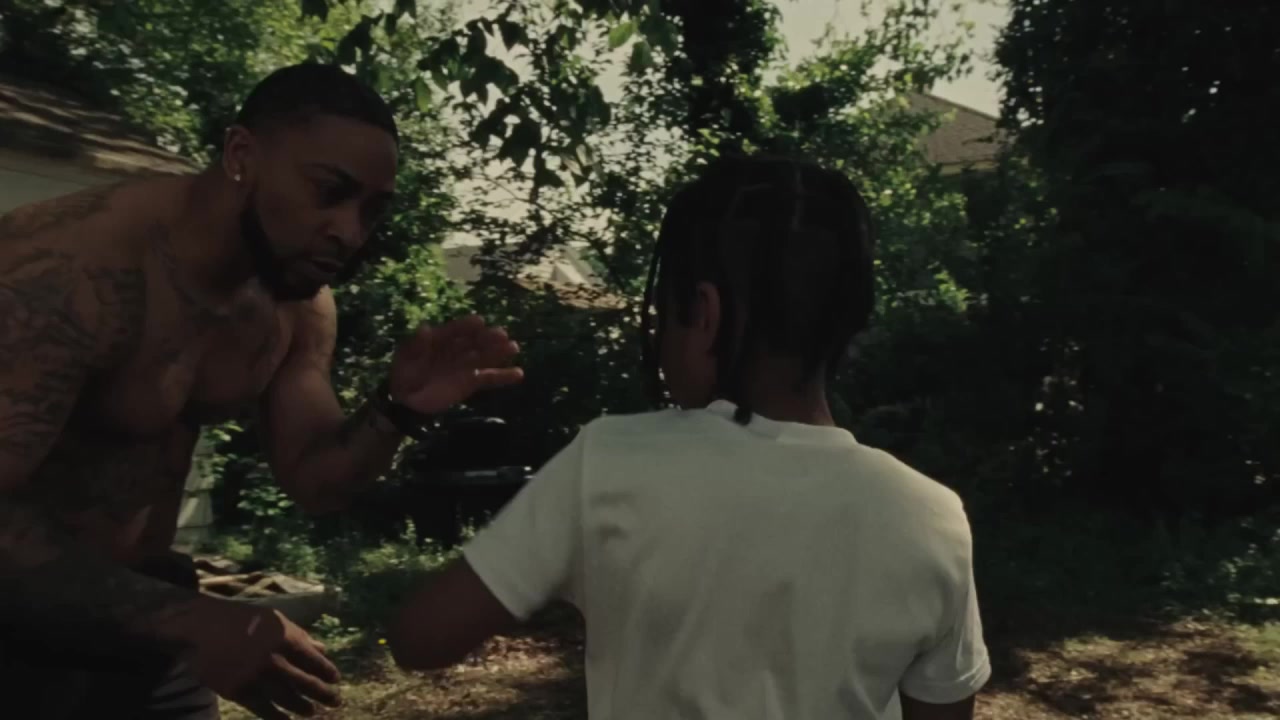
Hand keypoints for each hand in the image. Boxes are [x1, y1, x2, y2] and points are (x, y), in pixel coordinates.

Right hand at [188, 603, 341, 718]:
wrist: (201, 628)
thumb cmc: (242, 620)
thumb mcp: (275, 620)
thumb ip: (300, 636)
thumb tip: (323, 650)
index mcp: (286, 638)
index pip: (314, 661)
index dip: (327, 673)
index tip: (335, 680)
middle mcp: (274, 659)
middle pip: (306, 683)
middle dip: (324, 694)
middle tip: (335, 701)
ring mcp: (256, 677)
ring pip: (288, 699)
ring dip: (303, 707)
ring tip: (312, 712)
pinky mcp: (239, 691)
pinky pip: (264, 709)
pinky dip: (278, 717)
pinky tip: (286, 719)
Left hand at [388, 314, 523, 413]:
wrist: (406, 399)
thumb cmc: (404, 374)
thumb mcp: (405, 358)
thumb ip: (416, 344)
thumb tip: (424, 328)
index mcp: (440, 338)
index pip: (456, 330)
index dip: (467, 326)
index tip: (479, 322)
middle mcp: (457, 349)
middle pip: (475, 341)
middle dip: (488, 338)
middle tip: (502, 335)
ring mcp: (466, 365)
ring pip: (485, 357)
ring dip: (499, 352)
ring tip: (514, 347)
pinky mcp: (472, 382)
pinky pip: (489, 378)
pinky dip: (503, 376)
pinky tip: (519, 374)